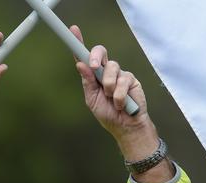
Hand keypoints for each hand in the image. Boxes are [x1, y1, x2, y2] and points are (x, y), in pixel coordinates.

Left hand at [70, 26, 172, 182]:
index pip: (86, 57)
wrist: (125, 127)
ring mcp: (119, 74)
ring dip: (109, 86)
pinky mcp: (131, 80)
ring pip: (111, 68)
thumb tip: (80, 64)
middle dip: (96, 56)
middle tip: (94, 66)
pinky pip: (123, 81)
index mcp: (94, 76)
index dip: (79, 43)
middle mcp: (106, 72)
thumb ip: (87, 82)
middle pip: (101, 52)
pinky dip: (119, 96)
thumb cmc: (108, 115)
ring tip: (112, 100)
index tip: (73, 31)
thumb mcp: (92, 100)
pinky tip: (122, 105)